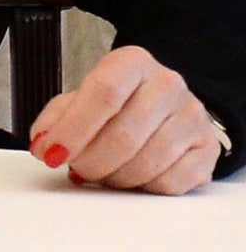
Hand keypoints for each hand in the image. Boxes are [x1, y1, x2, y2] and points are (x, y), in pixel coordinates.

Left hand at [28, 45, 221, 194]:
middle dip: (90, 161)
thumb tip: (43, 143)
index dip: (73, 129)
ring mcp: (193, 117)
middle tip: (76, 168)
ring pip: (147, 163)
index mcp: (132, 62)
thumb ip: (57, 118)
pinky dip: (143, 188)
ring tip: (102, 172)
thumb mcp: (80, 98)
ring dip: (114, 178)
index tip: (51, 153)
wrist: (164, 106)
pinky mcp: (209, 149)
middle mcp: (168, 85)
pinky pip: (171, 183)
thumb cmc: (117, 103)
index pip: (103, 93)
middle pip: (124, 135)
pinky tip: (132, 178)